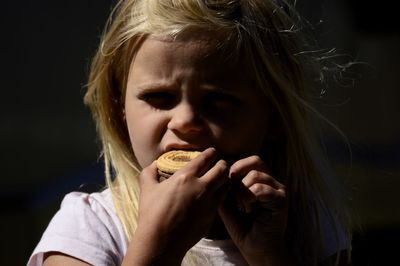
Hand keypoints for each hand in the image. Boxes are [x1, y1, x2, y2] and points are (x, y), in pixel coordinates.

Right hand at [123, 148, 228, 265]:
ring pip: (226, 184)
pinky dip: (222, 194)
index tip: (212, 152)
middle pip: (222, 169)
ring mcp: (209, 202)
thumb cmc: (152, 214)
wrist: (161, 241)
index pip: (205, 159)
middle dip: (222, 164)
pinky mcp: (212, 215)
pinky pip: (222, 200)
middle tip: (220, 164)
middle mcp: (201, 187)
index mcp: (185, 177)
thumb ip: (149, 172)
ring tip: (221, 178)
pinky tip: (217, 194)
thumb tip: (155, 164)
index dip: (211, 153)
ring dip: (225, 179)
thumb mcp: (146, 189)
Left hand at [219, 155, 292, 265]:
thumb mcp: (228, 202)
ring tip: (241, 205)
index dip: (234, 167)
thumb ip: (224, 186)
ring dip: (242, 189)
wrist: (255, 248)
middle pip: (256, 160)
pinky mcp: (281, 199)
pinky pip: (262, 188)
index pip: (249, 160)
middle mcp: (272, 181)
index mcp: (261, 179)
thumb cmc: (242, 227)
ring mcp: (278, 189)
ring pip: (255, 174)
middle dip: (238, 171)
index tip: (225, 182)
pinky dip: (250, 197)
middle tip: (231, 188)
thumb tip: (218, 170)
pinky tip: (249, 209)